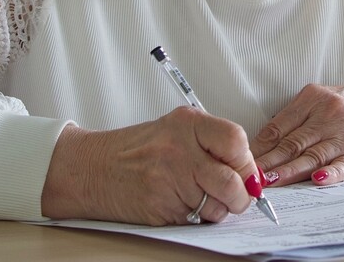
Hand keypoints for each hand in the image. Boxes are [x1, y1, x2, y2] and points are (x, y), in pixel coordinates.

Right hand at [40, 108, 259, 224]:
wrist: (93, 169)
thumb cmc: (139, 149)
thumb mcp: (177, 129)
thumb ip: (214, 143)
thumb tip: (250, 172)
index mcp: (187, 124)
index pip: (236, 140)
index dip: (247, 162)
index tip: (247, 172)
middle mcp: (179, 150)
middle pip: (231, 181)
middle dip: (241, 196)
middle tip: (237, 196)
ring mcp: (168, 180)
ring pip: (216, 206)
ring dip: (217, 208)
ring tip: (199, 196)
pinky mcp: (160, 208)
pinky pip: (195, 219)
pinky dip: (195, 216)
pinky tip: (180, 202)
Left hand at [251, 83, 343, 186]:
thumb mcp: (328, 99)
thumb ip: (299, 115)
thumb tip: (265, 139)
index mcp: (315, 97)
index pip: (279, 126)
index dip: (259, 146)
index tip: (241, 160)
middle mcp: (330, 113)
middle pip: (292, 142)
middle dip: (267, 162)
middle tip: (247, 176)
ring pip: (312, 155)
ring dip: (289, 171)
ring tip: (270, 183)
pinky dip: (331, 174)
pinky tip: (318, 181)